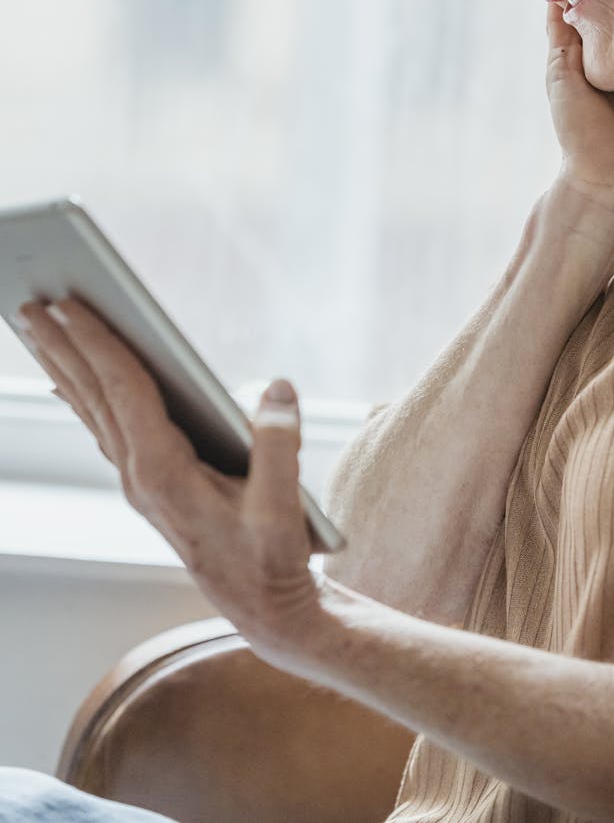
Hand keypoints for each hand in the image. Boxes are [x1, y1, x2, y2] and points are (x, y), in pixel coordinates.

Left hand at [16, 297, 325, 674]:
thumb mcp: (284, 508)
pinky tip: (71, 382)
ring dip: (65, 367)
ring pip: (92, 411)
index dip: (98, 344)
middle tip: (30, 302)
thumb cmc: (273, 558)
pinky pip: (105, 428)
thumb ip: (279, 445)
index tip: (70, 304)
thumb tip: (275, 387)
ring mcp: (140, 483)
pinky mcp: (149, 486)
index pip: (124, 392)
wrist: (263, 609)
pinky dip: (84, 396)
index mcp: (164, 474)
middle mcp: (140, 477)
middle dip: (62, 347)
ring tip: (38, 330)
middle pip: (94, 397)